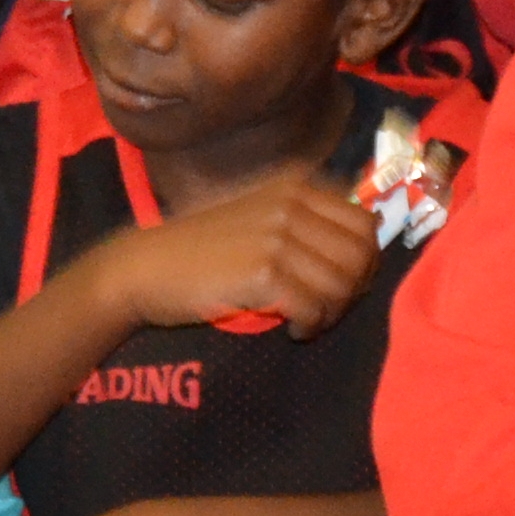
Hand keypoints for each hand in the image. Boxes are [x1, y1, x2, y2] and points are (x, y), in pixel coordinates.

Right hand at [99, 172, 379, 336]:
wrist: (148, 267)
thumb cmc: (203, 248)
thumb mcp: (259, 215)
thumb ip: (307, 221)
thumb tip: (365, 249)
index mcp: (296, 186)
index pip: (366, 224)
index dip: (365, 262)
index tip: (343, 285)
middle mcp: (292, 204)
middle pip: (361, 257)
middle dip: (353, 291)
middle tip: (325, 309)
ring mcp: (278, 236)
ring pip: (342, 286)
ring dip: (330, 313)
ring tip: (305, 320)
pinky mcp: (265, 273)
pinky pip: (315, 309)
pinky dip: (309, 327)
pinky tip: (290, 329)